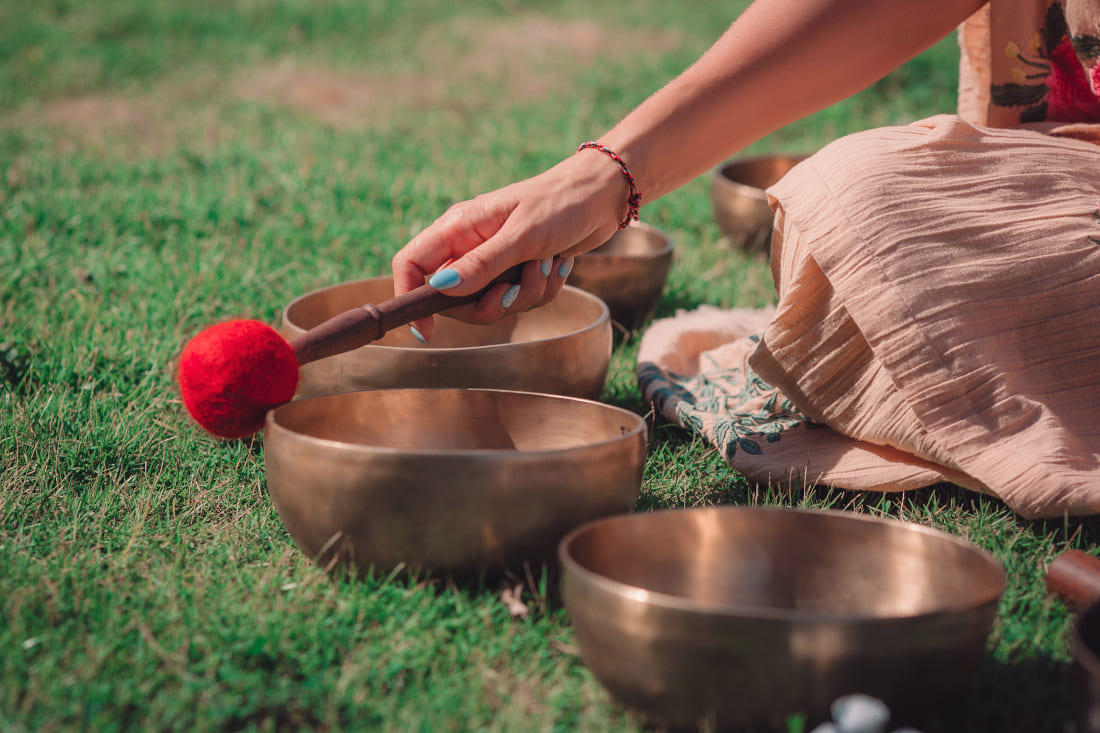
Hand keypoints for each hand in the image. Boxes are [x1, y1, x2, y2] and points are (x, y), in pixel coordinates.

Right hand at [391, 151, 627, 340]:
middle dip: (491, 304)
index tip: (428, 329)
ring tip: (547, 264)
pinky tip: (559, 263)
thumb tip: (441, 289)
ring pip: (492, 304)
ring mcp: (495, 260)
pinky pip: (520, 300)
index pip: (411, 264)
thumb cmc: (560, 204)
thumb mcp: (522, 236)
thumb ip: (482, 264)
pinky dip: (543, 289)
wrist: (601, 195)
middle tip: (515, 290)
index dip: (411, 297)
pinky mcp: (519, 270)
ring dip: (526, 293)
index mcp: (458, 227)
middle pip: (455, 299)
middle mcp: (470, 245)